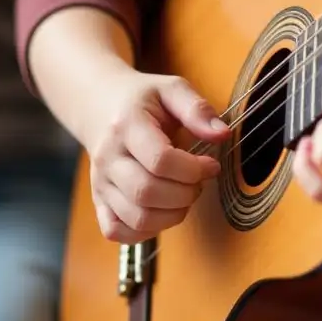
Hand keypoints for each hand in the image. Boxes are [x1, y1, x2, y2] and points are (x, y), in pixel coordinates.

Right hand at [85, 71, 231, 243]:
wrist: (100, 104)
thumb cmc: (140, 99)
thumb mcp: (170, 89)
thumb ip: (197, 109)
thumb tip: (222, 134)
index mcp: (126, 125)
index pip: (160, 160)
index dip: (193, 169)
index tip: (211, 164)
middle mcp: (108, 157)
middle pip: (147, 192)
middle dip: (185, 194)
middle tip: (197, 182)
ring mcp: (100, 182)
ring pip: (136, 217)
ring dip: (171, 215)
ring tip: (183, 195)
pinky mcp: (98, 200)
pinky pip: (117, 231)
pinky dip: (145, 231)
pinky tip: (161, 211)